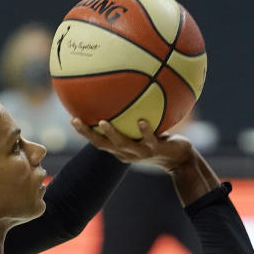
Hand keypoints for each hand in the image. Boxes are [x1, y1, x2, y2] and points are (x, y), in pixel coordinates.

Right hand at [72, 118, 196, 172]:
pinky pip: (149, 140)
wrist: (180, 160)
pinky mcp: (156, 150)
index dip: (85, 132)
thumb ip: (134, 119)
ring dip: (112, 134)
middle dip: (88, 134)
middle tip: (76, 121)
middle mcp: (127, 153)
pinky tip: (141, 121)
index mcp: (121, 149)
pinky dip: (145, 131)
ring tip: (103, 122)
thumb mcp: (145, 132)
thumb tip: (126, 94)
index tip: (72, 119)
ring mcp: (141, 153)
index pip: (99, 141)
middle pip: (103, 145)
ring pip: (123, 145)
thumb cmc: (161, 142)